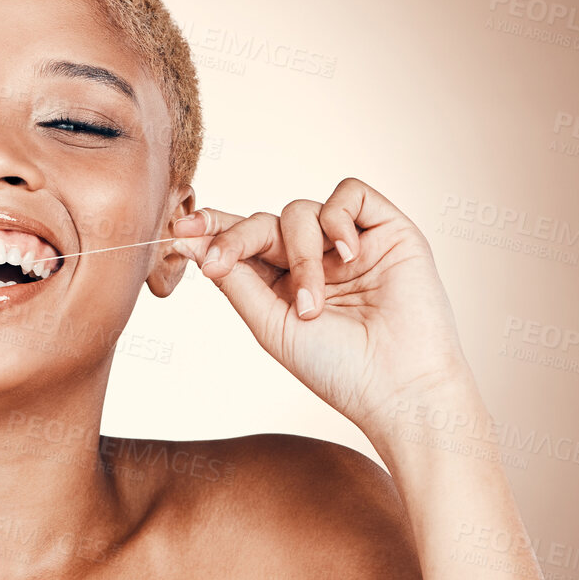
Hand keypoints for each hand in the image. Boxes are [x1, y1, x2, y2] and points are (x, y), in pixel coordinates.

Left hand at [172, 177, 475, 432]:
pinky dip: (338, 220)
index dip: (212, 230)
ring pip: (301, 211)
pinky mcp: (385, 228)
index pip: (242, 243)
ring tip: (314, 303)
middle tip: (218, 261)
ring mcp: (348, 243)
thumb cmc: (337, 368)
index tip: (180, 229)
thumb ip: (236, 281)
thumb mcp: (270, 324)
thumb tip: (192, 243)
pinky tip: (347, 257)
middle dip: (237, 238)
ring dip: (300, 254)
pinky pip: (350, 194)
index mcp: (281, 283)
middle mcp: (313, 259)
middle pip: (264, 223)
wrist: (399, 385)